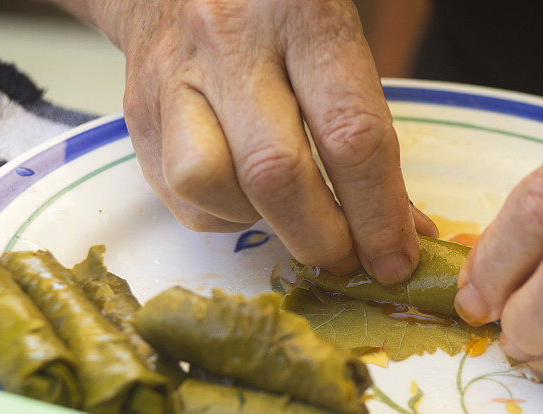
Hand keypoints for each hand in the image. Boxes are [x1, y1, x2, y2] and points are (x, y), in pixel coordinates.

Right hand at [58, 0, 436, 283]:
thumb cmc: (275, 18)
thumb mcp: (336, 50)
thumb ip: (369, 135)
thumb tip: (404, 231)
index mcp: (303, 18)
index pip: (350, 135)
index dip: (378, 214)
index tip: (395, 260)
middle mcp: (231, 43)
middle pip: (276, 173)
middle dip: (322, 238)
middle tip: (347, 259)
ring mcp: (174, 78)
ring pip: (210, 185)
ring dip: (261, 222)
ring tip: (286, 210)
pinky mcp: (138, 114)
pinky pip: (182, 196)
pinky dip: (223, 214)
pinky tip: (243, 192)